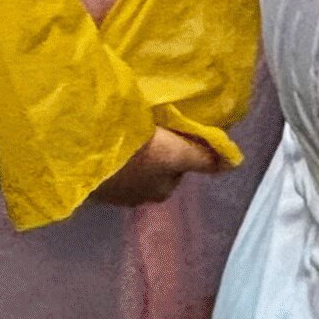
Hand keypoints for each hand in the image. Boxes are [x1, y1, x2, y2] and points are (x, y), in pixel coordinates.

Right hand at [91, 125, 225, 207]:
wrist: (84, 158)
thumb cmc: (136, 155)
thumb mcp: (175, 152)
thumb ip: (204, 156)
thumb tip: (234, 162)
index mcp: (161, 190)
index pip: (178, 165)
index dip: (178, 145)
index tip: (171, 124)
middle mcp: (139, 196)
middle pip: (155, 167)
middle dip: (155, 149)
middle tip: (151, 122)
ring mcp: (112, 191)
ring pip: (131, 166)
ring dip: (132, 150)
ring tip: (127, 126)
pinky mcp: (90, 181)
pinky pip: (109, 164)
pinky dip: (112, 153)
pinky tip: (106, 137)